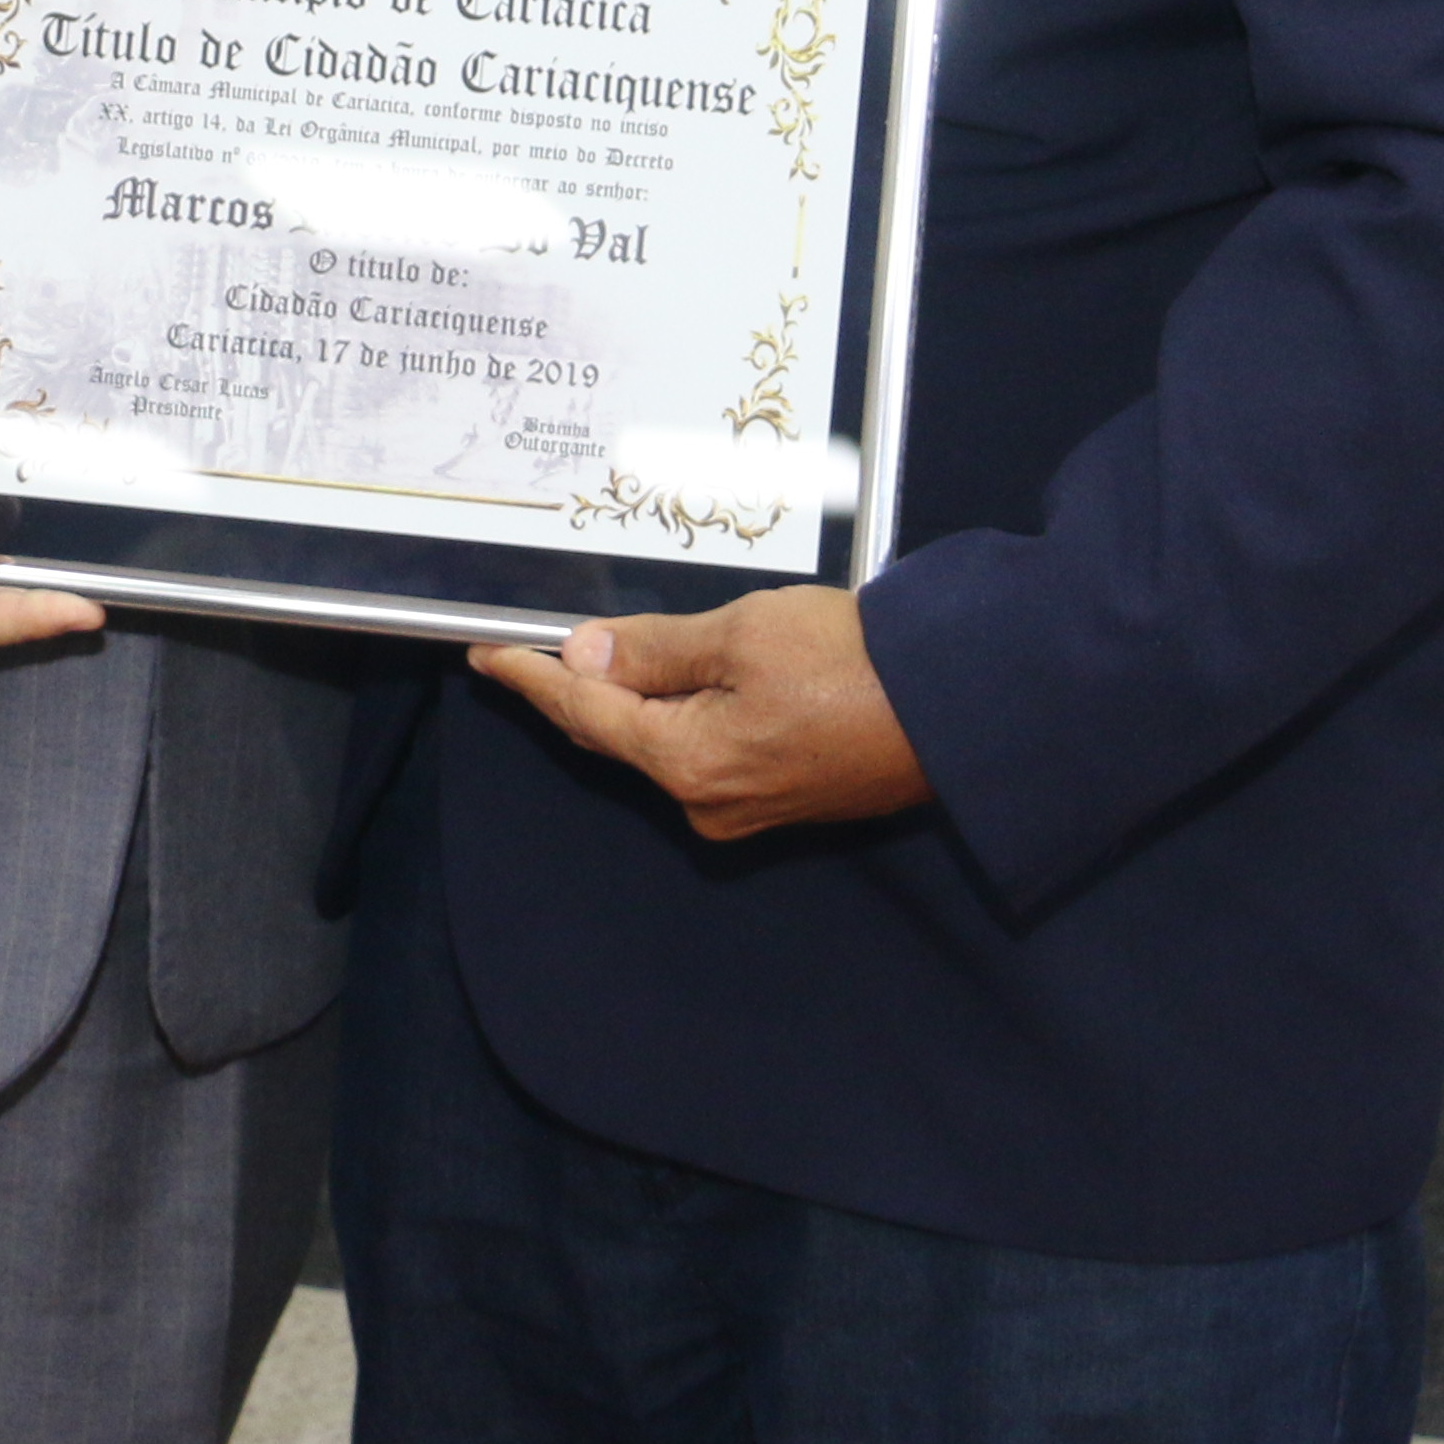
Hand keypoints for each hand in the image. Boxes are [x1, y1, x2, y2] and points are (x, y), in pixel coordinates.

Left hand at [471, 586, 930, 842]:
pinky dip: (680, 714)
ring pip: (662, 743)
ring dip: (632, 698)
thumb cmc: (854, 663)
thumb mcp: (743, 634)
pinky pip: (704, 751)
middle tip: (527, 645)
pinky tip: (672, 681)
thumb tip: (585, 655)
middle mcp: (706, 802)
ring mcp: (745, 809)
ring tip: (601, 650)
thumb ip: (656, 648)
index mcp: (687, 763)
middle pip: (617, 736)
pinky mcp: (781, 799)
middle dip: (575, 688)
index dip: (532, 677)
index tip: (485, 653)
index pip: (585, 713)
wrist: (958, 710)